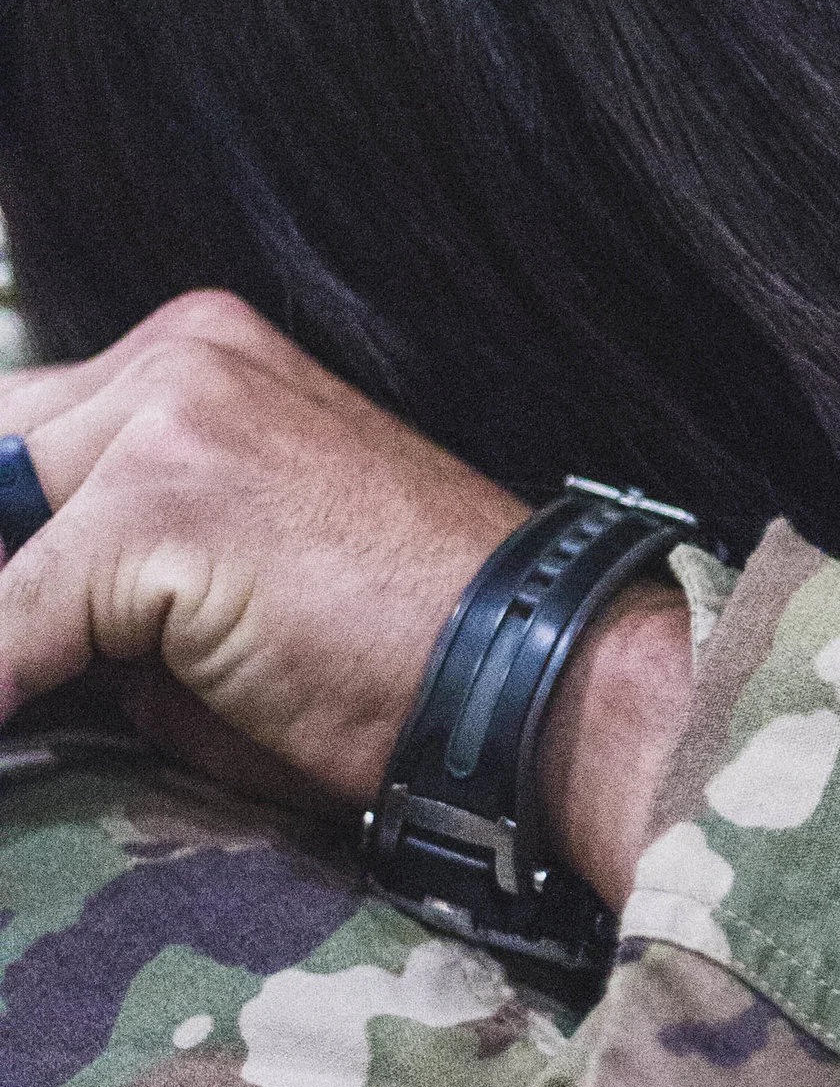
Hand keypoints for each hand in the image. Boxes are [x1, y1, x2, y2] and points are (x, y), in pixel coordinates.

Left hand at [0, 293, 692, 901]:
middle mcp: (179, 356)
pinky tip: (18, 729)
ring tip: (32, 698)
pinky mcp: (161, 504)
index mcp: (202, 357)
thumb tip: (8, 641)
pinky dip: (7, 687)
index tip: (13, 618)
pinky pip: (12, 619)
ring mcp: (168, 419)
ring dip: (9, 629)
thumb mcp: (226, 586)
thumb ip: (95, 586)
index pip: (17, 436)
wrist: (539, 684)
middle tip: (26, 659)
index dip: (2, 539)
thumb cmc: (402, 661)